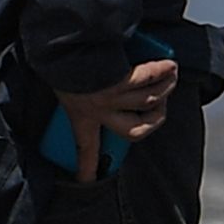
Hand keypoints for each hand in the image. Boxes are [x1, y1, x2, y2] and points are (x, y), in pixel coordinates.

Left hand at [51, 58, 181, 181]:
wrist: (52, 44)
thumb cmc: (55, 59)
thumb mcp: (61, 82)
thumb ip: (75, 87)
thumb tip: (96, 79)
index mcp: (78, 114)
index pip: (83, 147)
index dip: (87, 166)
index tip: (86, 180)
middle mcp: (95, 109)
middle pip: (135, 130)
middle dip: (154, 120)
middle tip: (160, 107)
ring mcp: (107, 96)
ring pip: (147, 100)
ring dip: (164, 88)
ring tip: (170, 76)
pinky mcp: (116, 79)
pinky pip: (147, 78)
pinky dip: (161, 71)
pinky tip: (169, 66)